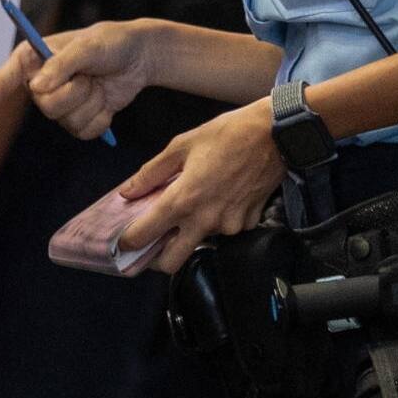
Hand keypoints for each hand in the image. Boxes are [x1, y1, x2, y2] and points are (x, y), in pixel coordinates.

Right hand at [0, 19, 157, 138]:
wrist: (138, 57)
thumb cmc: (110, 43)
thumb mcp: (89, 46)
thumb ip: (63, 64)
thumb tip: (38, 86)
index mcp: (33, 58)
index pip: (4, 80)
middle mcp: (41, 82)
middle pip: (46, 106)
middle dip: (75, 92)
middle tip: (89, 75)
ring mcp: (59, 103)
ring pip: (66, 121)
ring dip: (91, 103)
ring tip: (98, 83)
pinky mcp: (77, 119)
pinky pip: (83, 132)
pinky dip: (101, 118)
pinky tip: (106, 100)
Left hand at [114, 101, 285, 275]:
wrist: (275, 135)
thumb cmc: (226, 134)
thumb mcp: (181, 145)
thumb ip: (151, 173)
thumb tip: (127, 192)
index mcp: (182, 200)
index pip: (144, 236)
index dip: (127, 242)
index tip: (122, 242)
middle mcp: (204, 221)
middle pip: (170, 263)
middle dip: (157, 259)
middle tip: (153, 241)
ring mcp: (228, 226)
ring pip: (199, 243)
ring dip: (190, 232)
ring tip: (195, 204)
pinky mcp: (247, 225)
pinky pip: (224, 231)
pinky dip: (217, 220)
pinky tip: (221, 197)